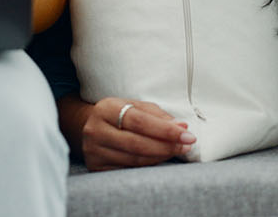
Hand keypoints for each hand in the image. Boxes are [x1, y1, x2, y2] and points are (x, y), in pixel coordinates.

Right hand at [66, 96, 194, 170]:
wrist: (90, 127)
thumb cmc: (120, 115)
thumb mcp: (136, 107)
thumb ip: (159, 116)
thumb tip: (182, 127)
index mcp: (106, 108)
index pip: (140, 121)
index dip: (166, 130)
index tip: (188, 135)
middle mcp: (96, 130)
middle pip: (137, 143)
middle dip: (166, 146)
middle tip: (187, 146)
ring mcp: (94, 150)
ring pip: (134, 159)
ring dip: (160, 157)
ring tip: (177, 151)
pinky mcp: (96, 167)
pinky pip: (128, 169)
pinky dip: (148, 166)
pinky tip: (160, 160)